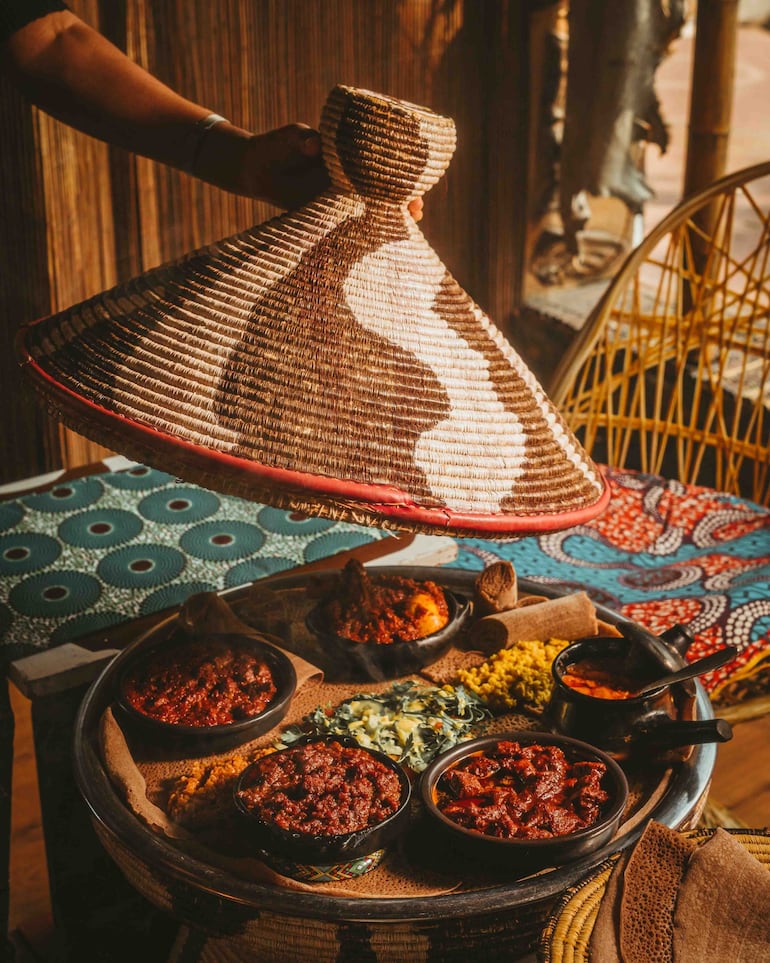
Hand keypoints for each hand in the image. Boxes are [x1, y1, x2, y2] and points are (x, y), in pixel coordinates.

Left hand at [237, 124, 425, 218]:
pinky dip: (359, 232)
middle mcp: (346, 180)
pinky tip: (374, 241)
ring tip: (406, 227)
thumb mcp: (292, 137)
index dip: (397, 172)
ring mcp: (336, 199)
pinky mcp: (323, 215)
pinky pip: (345, 224)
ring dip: (385, 218)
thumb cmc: (278, 146)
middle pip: (379, 189)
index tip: (413, 178)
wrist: (254, 168)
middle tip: (418, 209)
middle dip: (400, 199)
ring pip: (367, 209)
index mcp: (346, 158)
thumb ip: (303, 140)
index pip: (377, 164)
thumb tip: (314, 144)